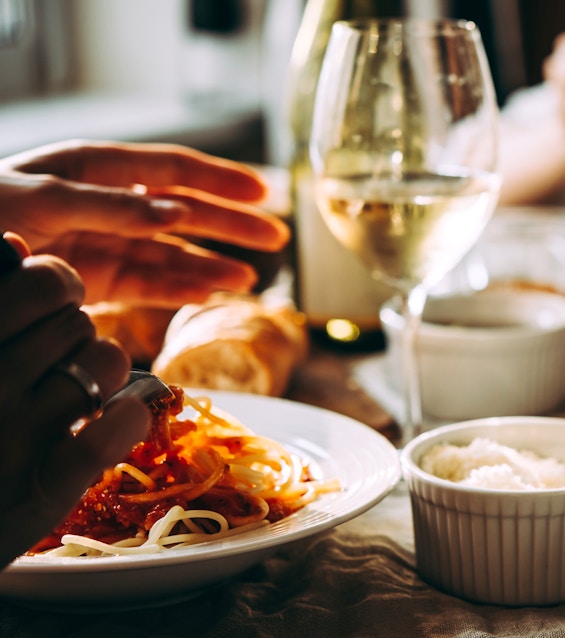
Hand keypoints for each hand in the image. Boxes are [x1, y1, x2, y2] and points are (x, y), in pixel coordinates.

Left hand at [0, 140, 289, 308]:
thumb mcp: (39, 202)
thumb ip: (109, 205)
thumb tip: (176, 213)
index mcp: (93, 169)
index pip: (171, 170)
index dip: (220, 181)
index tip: (264, 194)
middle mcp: (104, 204)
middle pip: (183, 212)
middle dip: (230, 226)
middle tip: (277, 240)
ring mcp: (99, 243)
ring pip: (172, 253)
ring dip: (212, 264)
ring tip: (251, 279)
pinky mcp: (91, 282)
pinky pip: (148, 285)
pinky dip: (181, 290)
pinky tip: (213, 294)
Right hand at [0, 234, 149, 566]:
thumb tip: (14, 243)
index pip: (42, 281)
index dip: (59, 284)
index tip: (52, 300)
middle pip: (78, 321)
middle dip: (74, 331)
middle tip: (54, 355)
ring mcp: (14, 435)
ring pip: (106, 363)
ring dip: (102, 373)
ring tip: (76, 390)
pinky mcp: (46, 485)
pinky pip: (115, 427)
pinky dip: (127, 416)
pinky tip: (114, 419)